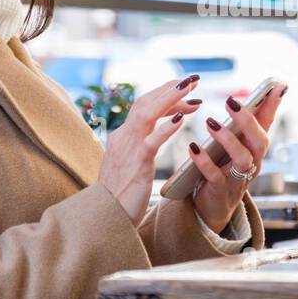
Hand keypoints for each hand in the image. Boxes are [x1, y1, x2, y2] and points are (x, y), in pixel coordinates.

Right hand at [98, 75, 202, 223]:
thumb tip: (159, 131)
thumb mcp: (130, 164)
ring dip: (169, 98)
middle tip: (192, 80)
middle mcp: (123, 137)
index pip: (144, 106)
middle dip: (169, 89)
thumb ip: (142, 146)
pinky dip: (166, 128)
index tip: (185, 89)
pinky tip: (181, 120)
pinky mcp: (136, 165)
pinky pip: (151, 142)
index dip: (165, 94)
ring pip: (146, 114)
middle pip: (145, 103)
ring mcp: (128, 149)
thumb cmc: (121, 195)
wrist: (105, 218)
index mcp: (123, 136)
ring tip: (189, 88)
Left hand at [187, 83, 287, 233]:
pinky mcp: (220, 190)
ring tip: (211, 123)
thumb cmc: (226, 168)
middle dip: (248, 120)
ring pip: (242, 158)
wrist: (214, 206)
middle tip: (232, 101)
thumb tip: (261, 93)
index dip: (273, 105)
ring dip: (228, 139)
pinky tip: (193, 147)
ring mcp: (238, 177)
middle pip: (260, 141)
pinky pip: (214, 175)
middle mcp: (252, 162)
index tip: (276, 85)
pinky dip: (204, 161)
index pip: (267, 123)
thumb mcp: (239, 144)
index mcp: (255, 148)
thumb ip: (247, 122)